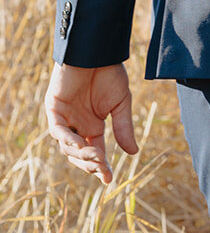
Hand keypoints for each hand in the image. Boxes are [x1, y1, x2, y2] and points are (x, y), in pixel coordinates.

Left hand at [45, 62, 138, 185]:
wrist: (98, 53)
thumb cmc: (110, 74)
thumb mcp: (121, 104)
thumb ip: (123, 128)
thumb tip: (133, 153)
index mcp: (93, 126)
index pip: (95, 153)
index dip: (101, 168)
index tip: (109, 179)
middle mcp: (77, 125)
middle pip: (79, 155)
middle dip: (89, 165)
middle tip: (102, 169)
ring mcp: (65, 117)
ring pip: (67, 146)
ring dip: (81, 154)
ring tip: (96, 156)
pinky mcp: (54, 107)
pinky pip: (57, 129)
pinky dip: (67, 138)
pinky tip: (80, 144)